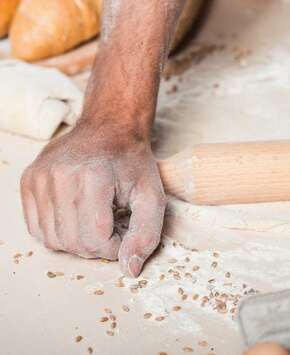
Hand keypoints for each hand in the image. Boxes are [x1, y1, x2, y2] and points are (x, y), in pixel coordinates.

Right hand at [20, 120, 165, 276]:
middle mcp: (59, 176)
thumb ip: (146, 233)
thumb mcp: (152, 195)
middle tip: (113, 228)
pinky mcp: (28, 181)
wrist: (109, 128)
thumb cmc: (132, 162)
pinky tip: (77, 217)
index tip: (125, 233)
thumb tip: (130, 270)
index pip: (97, 239)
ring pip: (53, 240)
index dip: (116, 247)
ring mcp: (39, 178)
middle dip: (98, 246)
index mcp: (92, 177)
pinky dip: (58, 232)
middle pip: (74, 242)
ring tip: (96, 221)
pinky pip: (37, 228)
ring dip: (78, 242)